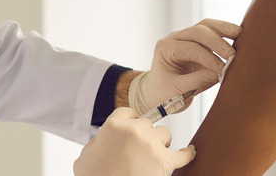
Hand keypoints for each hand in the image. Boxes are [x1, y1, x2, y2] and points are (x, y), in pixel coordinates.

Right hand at [73, 108, 195, 175]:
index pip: (129, 112)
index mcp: (114, 125)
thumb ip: (96, 143)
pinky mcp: (164, 162)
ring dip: (160, 144)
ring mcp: (150, 145)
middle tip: (138, 151)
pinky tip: (189, 152)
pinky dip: (187, 154)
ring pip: (164, 135)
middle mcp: (134, 130)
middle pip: (148, 124)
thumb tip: (102, 142)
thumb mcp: (85, 156)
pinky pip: (183, 155)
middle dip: (145, 136)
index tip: (133, 129)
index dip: (132, 122)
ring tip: (152, 157)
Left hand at [132, 19, 242, 113]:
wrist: (158, 93)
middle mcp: (175, 38)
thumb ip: (199, 80)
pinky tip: (238, 36)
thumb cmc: (163, 94)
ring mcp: (186, 37)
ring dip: (224, 29)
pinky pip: (212, 31)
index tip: (223, 70)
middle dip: (217, 42)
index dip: (209, 59)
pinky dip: (224, 32)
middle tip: (233, 55)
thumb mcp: (178, 91)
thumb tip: (222, 72)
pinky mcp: (197, 41)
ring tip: (240, 34)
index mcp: (165, 48)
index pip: (191, 49)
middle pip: (198, 31)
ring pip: (206, 25)